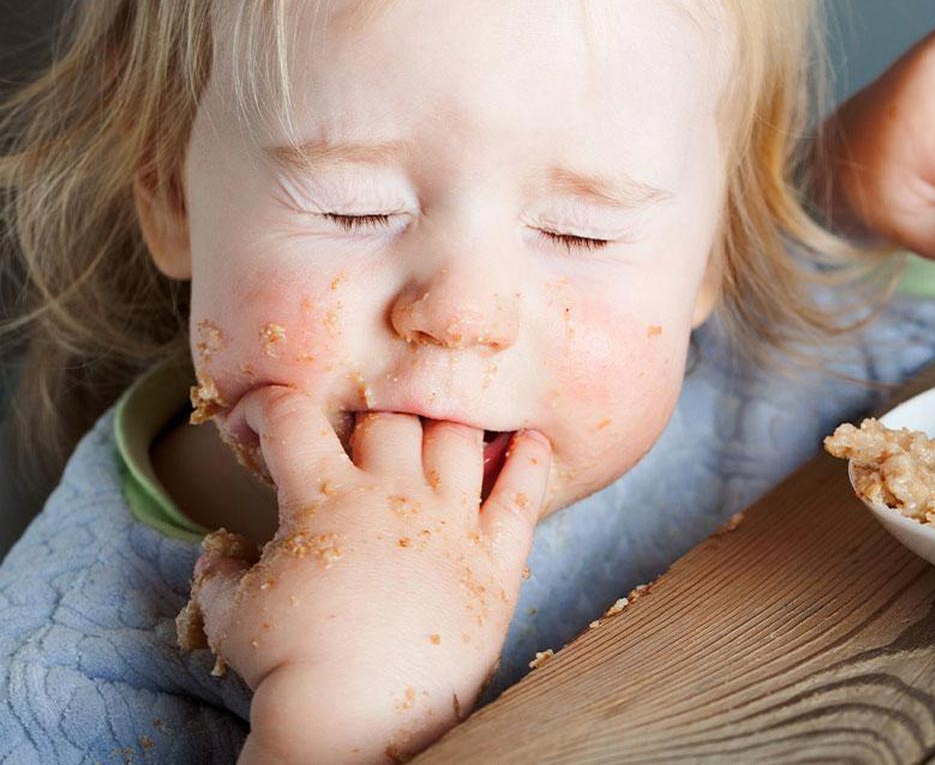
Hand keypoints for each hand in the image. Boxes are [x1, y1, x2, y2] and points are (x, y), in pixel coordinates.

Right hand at [183, 387, 550, 762]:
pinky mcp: (497, 557)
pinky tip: (532, 440)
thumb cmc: (290, 666)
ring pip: (457, 437)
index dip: (271, 406)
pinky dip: (531, 459)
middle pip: (389, 417)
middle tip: (362, 444)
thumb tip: (216, 548)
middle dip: (369, 420)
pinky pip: (523, 492)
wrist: (358, 715)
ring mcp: (452, 521)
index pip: (292, 416)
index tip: (265, 420)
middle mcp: (394, 494)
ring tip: (436, 436)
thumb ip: (218, 572)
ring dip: (444, 428)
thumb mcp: (230, 616)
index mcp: (324, 497)